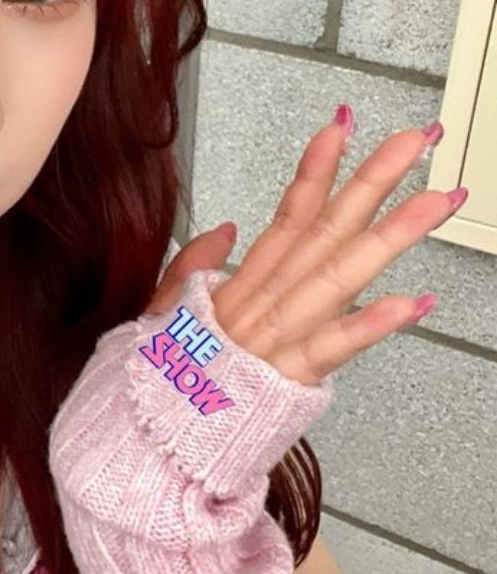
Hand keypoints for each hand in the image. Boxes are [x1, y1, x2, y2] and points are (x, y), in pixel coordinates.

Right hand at [146, 110, 464, 388]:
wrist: (136, 444)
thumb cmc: (156, 387)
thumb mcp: (163, 317)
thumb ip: (192, 268)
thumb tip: (227, 228)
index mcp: (237, 290)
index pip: (286, 219)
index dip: (316, 172)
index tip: (342, 129)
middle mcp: (258, 305)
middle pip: (323, 233)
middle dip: (372, 182)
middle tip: (415, 142)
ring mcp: (271, 341)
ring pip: (337, 278)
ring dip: (390, 236)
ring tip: (436, 201)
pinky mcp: (279, 382)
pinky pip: (329, 349)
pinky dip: (368, 325)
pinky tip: (411, 302)